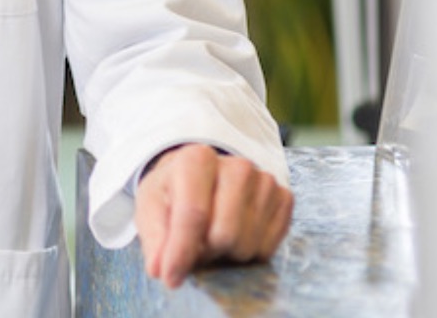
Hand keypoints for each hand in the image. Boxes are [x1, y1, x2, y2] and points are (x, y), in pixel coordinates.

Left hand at [134, 144, 292, 288]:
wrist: (203, 176)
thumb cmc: (175, 192)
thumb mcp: (152, 206)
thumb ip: (154, 236)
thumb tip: (158, 269)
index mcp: (197, 159)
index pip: (193, 213)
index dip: (181, 252)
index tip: (169, 277)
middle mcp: (236, 166)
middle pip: (225, 235)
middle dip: (205, 252)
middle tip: (195, 246)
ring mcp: (264, 181)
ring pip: (247, 246)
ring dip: (226, 255)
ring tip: (213, 237)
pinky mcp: (284, 198)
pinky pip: (268, 249)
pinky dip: (248, 253)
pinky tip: (236, 234)